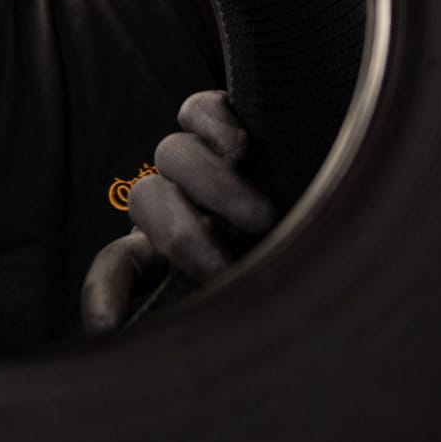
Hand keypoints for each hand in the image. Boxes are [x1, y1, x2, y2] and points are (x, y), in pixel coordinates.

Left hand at [80, 90, 275, 335]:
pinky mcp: (219, 118)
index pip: (116, 265)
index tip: (106, 327)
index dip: (104, 292)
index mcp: (165, 250)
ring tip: (261, 219)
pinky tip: (241, 148)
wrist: (335, 194)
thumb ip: (230, 300)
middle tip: (225, 268)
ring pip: (171, 153)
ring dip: (213, 186)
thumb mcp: (255, 285)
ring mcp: (194, 158)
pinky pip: (196, 109)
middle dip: (183, 238)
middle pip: (146, 200)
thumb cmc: (292, 255)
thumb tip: (217, 332)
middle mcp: (174, 201)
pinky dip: (214, 125)